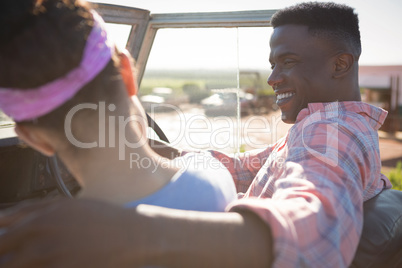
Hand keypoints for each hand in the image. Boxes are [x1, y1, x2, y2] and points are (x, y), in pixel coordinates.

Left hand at [0, 199, 149, 267]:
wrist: (131, 234)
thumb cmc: (101, 218)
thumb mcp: (65, 206)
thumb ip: (30, 210)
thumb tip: (2, 218)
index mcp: (38, 219)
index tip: (4, 247)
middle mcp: (39, 238)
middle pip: (1, 253)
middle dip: (5, 257)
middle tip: (16, 258)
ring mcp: (50, 258)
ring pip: (14, 267)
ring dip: (19, 265)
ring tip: (37, 261)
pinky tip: (51, 263)